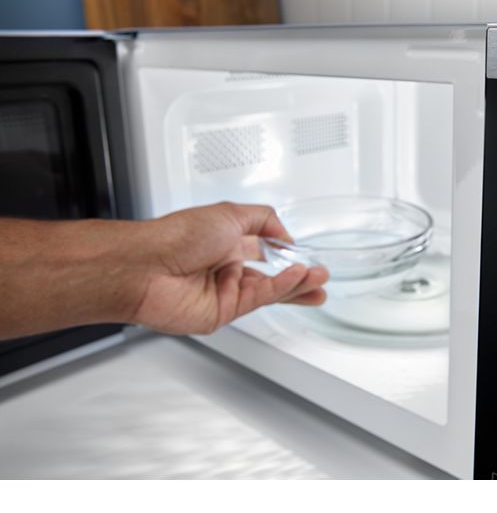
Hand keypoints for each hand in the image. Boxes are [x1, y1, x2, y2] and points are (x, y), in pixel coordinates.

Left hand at [131, 202, 328, 334]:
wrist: (147, 266)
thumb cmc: (175, 236)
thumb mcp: (229, 213)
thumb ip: (263, 220)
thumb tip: (284, 233)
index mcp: (225, 243)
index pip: (263, 250)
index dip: (285, 253)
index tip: (304, 253)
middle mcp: (226, 268)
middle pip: (271, 276)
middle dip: (299, 277)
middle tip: (320, 276)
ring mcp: (225, 292)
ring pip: (270, 290)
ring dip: (297, 284)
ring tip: (319, 281)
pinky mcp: (222, 312)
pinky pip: (259, 298)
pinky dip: (281, 287)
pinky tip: (297, 277)